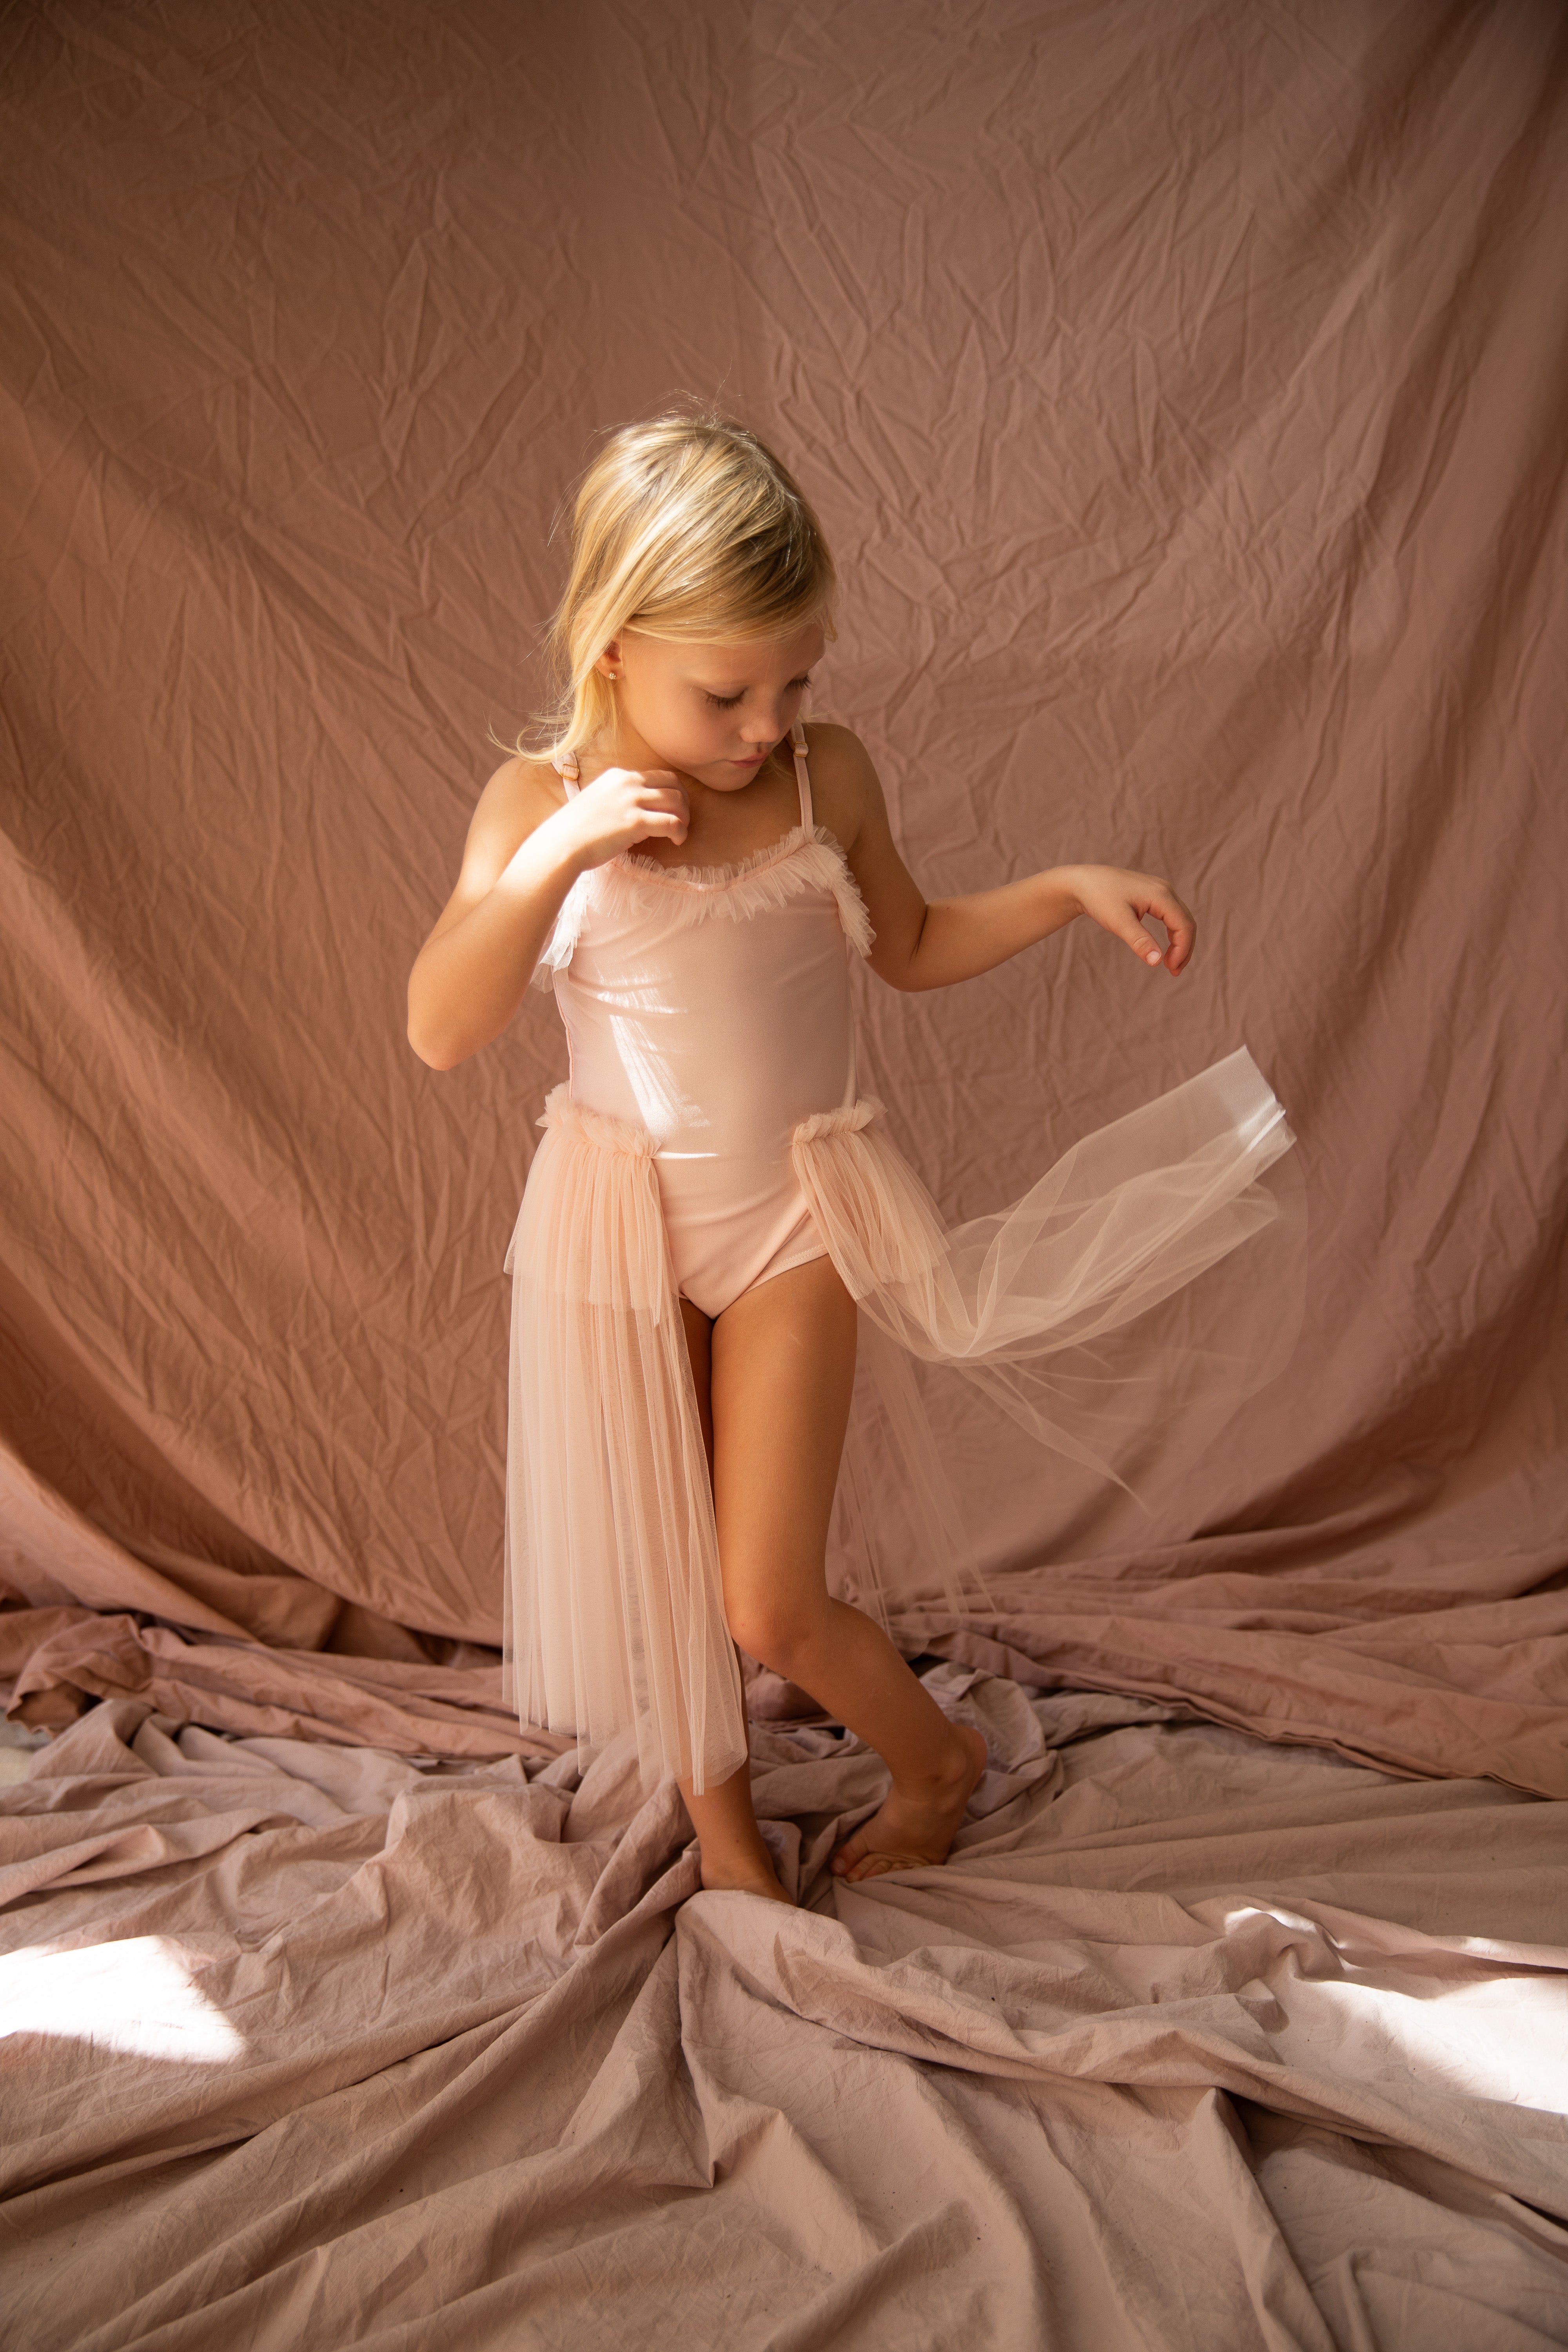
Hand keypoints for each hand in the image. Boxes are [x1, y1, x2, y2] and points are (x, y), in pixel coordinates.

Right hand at [564, 765, 688, 869]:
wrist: (562, 844)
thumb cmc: (576, 830)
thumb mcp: (598, 802)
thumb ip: (619, 800)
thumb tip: (639, 812)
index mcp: (619, 775)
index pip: (658, 776)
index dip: (672, 792)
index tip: (672, 809)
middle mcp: (628, 782)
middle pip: (673, 784)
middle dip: (683, 803)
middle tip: (682, 821)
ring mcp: (632, 800)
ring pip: (677, 801)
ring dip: (684, 818)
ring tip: (680, 833)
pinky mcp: (636, 821)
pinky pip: (672, 823)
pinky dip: (680, 832)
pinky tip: (677, 841)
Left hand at [1065, 865, 1195, 974]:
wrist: (1082, 882)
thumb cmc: (1099, 898)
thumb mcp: (1118, 922)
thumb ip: (1139, 941)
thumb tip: (1157, 962)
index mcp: (1161, 894)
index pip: (1184, 925)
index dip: (1182, 950)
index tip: (1171, 970)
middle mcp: (1165, 890)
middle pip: (1187, 922)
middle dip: (1184, 948)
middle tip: (1174, 972)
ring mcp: (1160, 890)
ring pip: (1180, 919)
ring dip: (1180, 942)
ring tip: (1170, 964)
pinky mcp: (1152, 895)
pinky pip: (1171, 915)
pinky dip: (1172, 933)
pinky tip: (1163, 948)